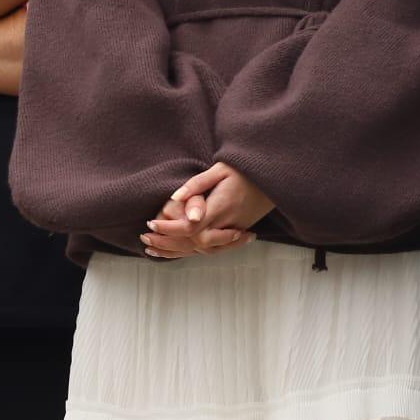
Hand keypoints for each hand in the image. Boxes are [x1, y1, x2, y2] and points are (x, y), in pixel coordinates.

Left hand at [141, 163, 273, 258]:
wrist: (274, 176)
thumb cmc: (246, 168)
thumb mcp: (220, 168)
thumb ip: (197, 184)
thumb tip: (174, 197)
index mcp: (220, 206)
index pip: (190, 226)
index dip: (169, 228)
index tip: (150, 225)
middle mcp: (227, 222)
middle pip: (194, 242)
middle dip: (168, 243)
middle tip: (145, 240)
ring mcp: (235, 229)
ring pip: (204, 249)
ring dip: (178, 251)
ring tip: (155, 250)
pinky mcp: (239, 231)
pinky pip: (215, 248)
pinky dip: (195, 252)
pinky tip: (180, 251)